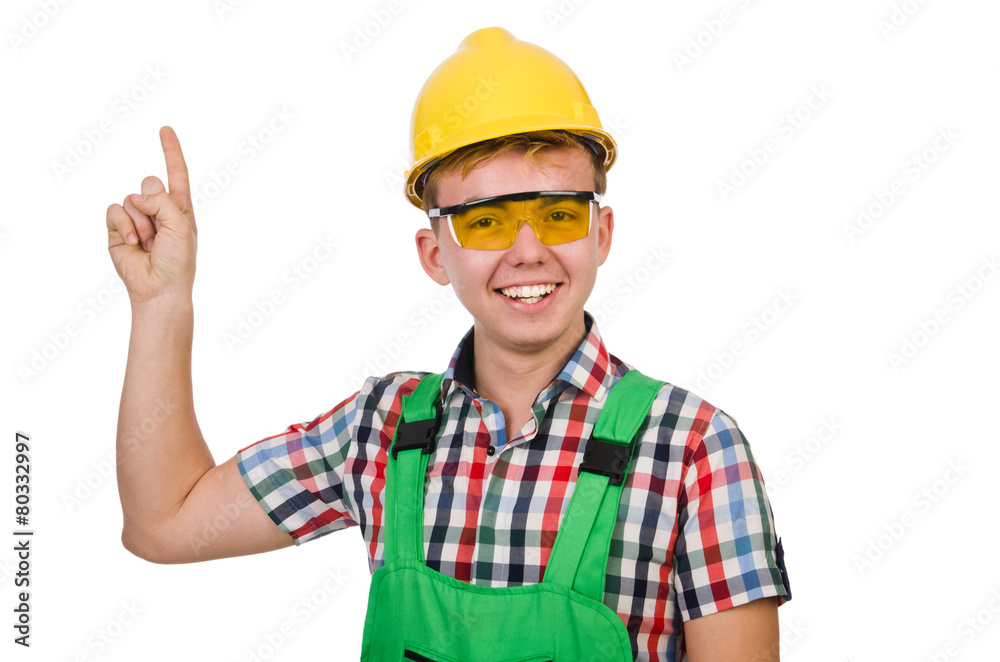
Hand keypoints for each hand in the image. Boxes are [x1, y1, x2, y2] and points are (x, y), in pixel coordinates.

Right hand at [106, 126, 197, 305]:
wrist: (159, 288)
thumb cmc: (178, 260)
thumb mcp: (182, 226)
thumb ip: (164, 202)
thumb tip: (138, 196)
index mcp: (179, 207)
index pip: (176, 173)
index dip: (171, 151)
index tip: (165, 129)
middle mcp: (157, 208)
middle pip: (149, 181)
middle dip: (155, 203)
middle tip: (161, 231)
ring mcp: (136, 217)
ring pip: (132, 198)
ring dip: (142, 223)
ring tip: (149, 243)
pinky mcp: (116, 227)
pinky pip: (115, 209)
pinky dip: (124, 225)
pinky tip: (132, 244)